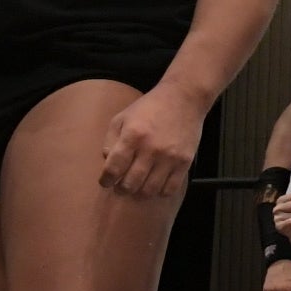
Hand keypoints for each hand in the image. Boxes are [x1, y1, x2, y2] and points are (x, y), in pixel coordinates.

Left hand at [99, 81, 205, 198]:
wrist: (184, 98)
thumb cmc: (149, 107)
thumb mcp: (123, 117)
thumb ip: (110, 140)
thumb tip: (107, 162)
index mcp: (132, 136)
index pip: (113, 168)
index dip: (106, 180)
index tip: (105, 182)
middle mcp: (150, 149)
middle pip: (130, 183)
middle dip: (121, 189)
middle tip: (120, 186)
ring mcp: (169, 157)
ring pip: (150, 190)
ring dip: (140, 192)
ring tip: (138, 186)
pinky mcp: (185, 162)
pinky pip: (170, 189)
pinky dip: (160, 192)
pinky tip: (156, 184)